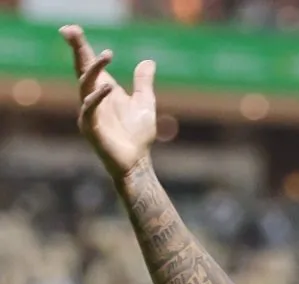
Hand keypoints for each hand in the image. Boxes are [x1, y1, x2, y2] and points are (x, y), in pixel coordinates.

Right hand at [60, 25, 156, 177]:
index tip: (74, 29)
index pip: (88, 64)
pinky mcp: (91, 128)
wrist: (137, 162)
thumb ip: (143, 82)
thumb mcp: (145, 103)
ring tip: (107, 55)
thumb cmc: (138, 135)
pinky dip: (97, 97)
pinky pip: (90, 109)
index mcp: (103, 90)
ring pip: (84, 85)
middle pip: (81, 69)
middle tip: (72, 31)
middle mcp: (92, 98)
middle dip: (77, 50)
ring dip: (94, 70)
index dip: (81, 47)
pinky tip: (108, 87)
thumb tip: (148, 61)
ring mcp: (89, 112)